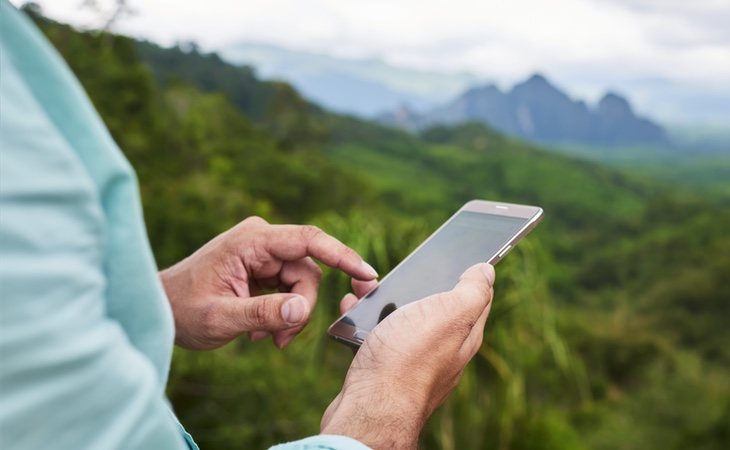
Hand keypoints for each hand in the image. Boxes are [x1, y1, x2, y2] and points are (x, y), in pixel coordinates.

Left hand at [159, 216, 377, 349]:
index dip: (341, 255)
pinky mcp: (262, 267)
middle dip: (301, 307)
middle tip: (281, 339)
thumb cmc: (182, 310)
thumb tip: (301, 310)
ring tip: (265, 338)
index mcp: (250, 241)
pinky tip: (260, 330)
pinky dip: (282, 312)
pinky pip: (290, 288)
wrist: (160, 310)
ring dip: (291, 314)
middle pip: (308, 271)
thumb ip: (263, 313)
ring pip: (302, 283)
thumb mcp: (221, 317)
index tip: (367, 274)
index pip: (308, 240)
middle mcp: (261, 240)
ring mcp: (262, 253)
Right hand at [321, 263, 494, 448]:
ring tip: (366, 287)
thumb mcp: (450, 314)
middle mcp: (442, 350)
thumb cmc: (409, 358)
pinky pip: (377, 336)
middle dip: (417, 283)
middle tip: (402, 269)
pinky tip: (352, 312)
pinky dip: (364, 320)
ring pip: (401, 319)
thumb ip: (472, 291)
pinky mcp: (384, 369)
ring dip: (384, 300)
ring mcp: (412, 360)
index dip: (469, 273)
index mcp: (463, 334)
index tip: (460, 254)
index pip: (476, 297)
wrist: (370, 408)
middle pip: (434, 306)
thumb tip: (487, 271)